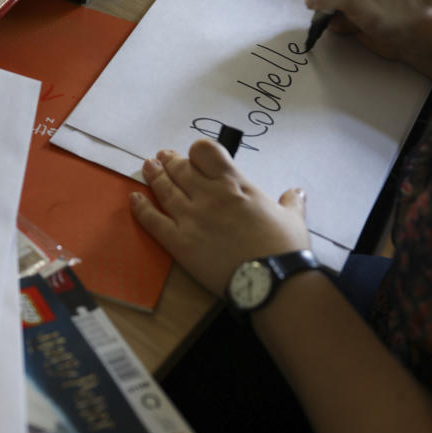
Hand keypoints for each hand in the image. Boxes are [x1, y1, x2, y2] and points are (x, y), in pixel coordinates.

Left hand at [129, 139, 310, 296]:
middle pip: (181, 169)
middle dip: (170, 161)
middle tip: (163, 157)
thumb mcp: (293, 219)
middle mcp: (209, 195)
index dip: (197, 152)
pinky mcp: (179, 242)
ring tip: (148, 167)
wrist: (270, 280)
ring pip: (165, 189)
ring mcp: (191, 217)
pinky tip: (134, 198)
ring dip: (154, 176)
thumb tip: (297, 192)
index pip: (205, 152)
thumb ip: (291, 202)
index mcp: (235, 184)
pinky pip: (153, 220)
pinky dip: (141, 208)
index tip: (195, 157)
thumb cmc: (284, 248)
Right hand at [306, 0, 431, 87]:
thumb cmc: (390, 12)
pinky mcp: (355, 11)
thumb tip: (311, 0)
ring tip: (344, 22)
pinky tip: (350, 29)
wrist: (413, 37)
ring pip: (324, 0)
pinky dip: (336, 24)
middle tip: (332, 11)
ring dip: (328, 14)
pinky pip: (333, 15)